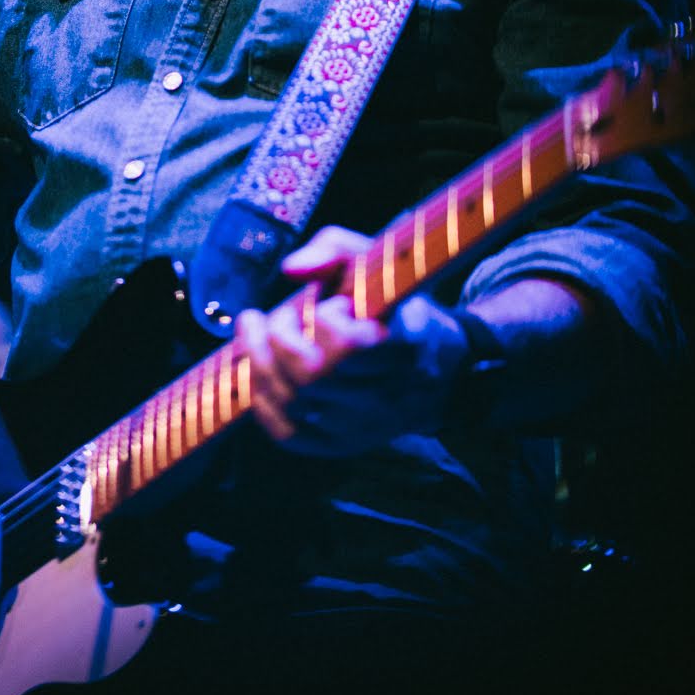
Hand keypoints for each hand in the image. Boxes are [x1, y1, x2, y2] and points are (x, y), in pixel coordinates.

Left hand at [235, 225, 473, 454]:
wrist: (437, 368)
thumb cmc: (394, 304)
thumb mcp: (376, 261)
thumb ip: (334, 249)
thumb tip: (291, 269)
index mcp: (404, 345)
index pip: (352, 346)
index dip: (327, 321)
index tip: (328, 304)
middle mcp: (386, 395)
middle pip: (314, 378)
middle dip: (279, 341)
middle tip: (276, 317)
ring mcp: (363, 426)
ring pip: (295, 404)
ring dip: (262, 363)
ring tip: (258, 334)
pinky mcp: (341, 445)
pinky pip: (288, 434)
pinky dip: (262, 402)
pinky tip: (257, 373)